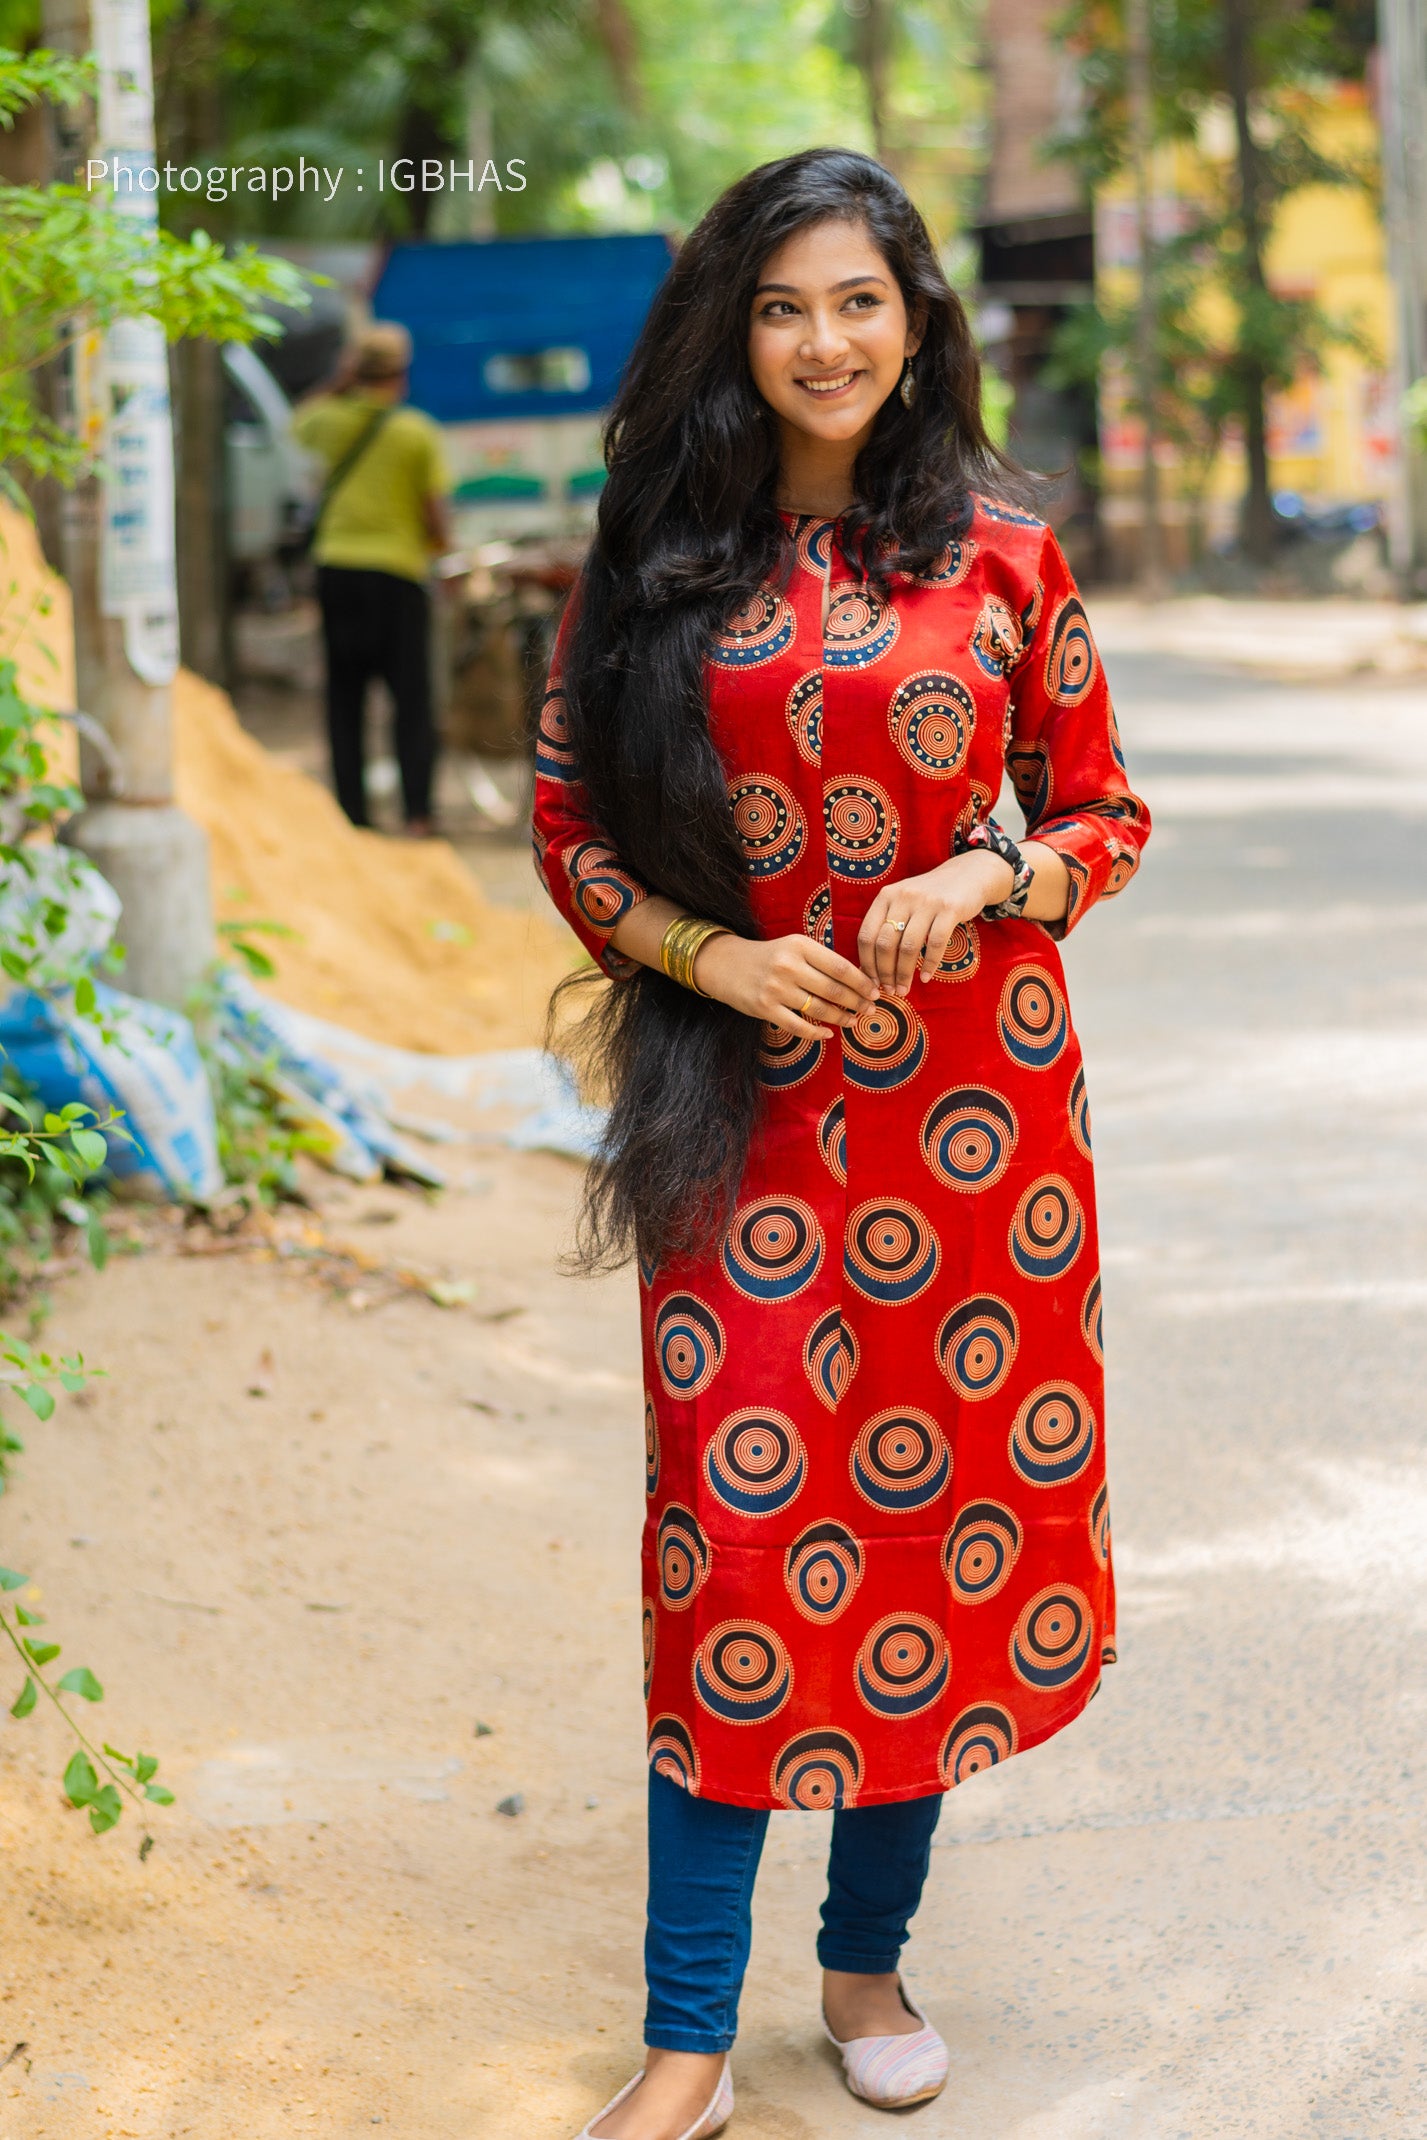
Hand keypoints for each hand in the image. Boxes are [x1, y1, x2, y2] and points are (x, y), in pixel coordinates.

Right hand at [694, 931, 877, 1039]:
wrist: (726, 964)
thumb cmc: (769, 957)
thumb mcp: (794, 948)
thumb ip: (821, 961)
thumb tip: (858, 981)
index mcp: (800, 946)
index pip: (840, 967)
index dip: (861, 982)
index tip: (875, 992)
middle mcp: (789, 966)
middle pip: (833, 989)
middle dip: (856, 1002)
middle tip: (870, 1010)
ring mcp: (776, 988)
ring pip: (818, 1009)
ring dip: (841, 1018)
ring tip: (853, 1021)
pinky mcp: (765, 1008)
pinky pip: (798, 1026)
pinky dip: (816, 1033)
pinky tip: (828, 1034)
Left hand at [858, 852, 1013, 995]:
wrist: (968, 875)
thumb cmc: (929, 898)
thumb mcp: (903, 903)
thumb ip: (887, 926)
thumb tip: (870, 968)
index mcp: (886, 896)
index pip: (867, 935)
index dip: (867, 963)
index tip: (872, 981)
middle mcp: (903, 896)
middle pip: (885, 943)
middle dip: (885, 973)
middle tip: (890, 990)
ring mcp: (926, 902)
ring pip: (908, 947)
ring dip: (904, 973)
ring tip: (905, 989)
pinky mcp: (949, 908)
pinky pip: (936, 943)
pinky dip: (930, 964)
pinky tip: (925, 977)